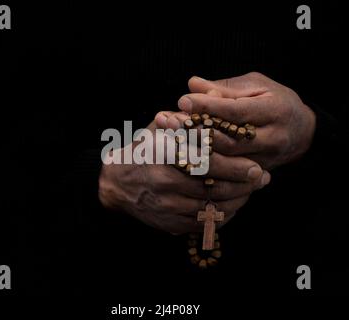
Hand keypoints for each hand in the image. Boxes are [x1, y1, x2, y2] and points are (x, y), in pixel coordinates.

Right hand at [99, 120, 269, 233]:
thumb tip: (213, 102)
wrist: (117, 183)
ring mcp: (167, 206)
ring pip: (212, 208)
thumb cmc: (143, 152)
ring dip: (237, 201)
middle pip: (214, 187)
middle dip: (243, 185)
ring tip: (251, 191)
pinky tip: (232, 206)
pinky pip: (203, 224)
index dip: (236, 166)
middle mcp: (164, 183)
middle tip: (261, 178)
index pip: (208, 162)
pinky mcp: (169, 224)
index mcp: (164, 155)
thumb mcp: (158, 129)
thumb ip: (185, 120)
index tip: (256, 165)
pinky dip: (222, 216)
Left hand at [177, 72, 315, 168]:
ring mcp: (265, 160)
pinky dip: (202, 163)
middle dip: (195, 129)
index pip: (236, 111)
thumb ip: (225, 87)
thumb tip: (192, 84)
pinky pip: (226, 173)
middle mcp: (272, 139)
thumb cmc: (276, 101)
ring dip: (194, 148)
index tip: (182, 101)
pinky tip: (181, 153)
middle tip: (168, 120)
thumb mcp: (257, 86)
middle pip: (228, 140)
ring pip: (225, 159)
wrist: (302, 132)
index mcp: (276, 111)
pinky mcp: (256, 174)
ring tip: (170, 135)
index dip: (208, 106)